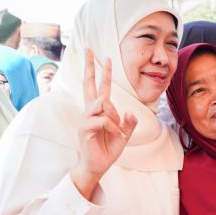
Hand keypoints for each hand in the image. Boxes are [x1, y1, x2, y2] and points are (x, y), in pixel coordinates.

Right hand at [71, 50, 137, 196]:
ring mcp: (85, 118)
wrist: (97, 166)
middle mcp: (90, 111)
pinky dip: (112, 127)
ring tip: (116, 130)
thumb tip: (130, 111)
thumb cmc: (107, 149)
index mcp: (99, 111)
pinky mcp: (84, 128)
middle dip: (89, 66)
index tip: (105, 56)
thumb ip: (129, 123)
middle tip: (88, 48)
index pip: (100, 87)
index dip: (103, 72)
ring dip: (113, 116)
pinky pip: (102, 119)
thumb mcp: (124, 135)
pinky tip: (114, 135)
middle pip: (89, 84)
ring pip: (101, 103)